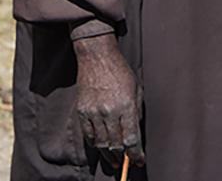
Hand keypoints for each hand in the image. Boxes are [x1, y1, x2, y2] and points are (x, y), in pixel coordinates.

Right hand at [73, 34, 144, 167]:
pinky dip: (96, 144)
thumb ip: (137, 111)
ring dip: (109, 155)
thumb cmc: (120, 71)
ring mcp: (94, 112)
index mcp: (126, 106)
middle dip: (123, 157)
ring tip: (114, 162)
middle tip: (126, 163)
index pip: (131, 139)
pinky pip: (89, 135)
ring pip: (102, 143)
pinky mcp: (82, 111)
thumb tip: (135, 133)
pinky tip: (101, 148)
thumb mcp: (136, 89)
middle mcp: (110, 111)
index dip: (135, 154)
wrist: (97, 57)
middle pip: (116, 144)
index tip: (138, 161)